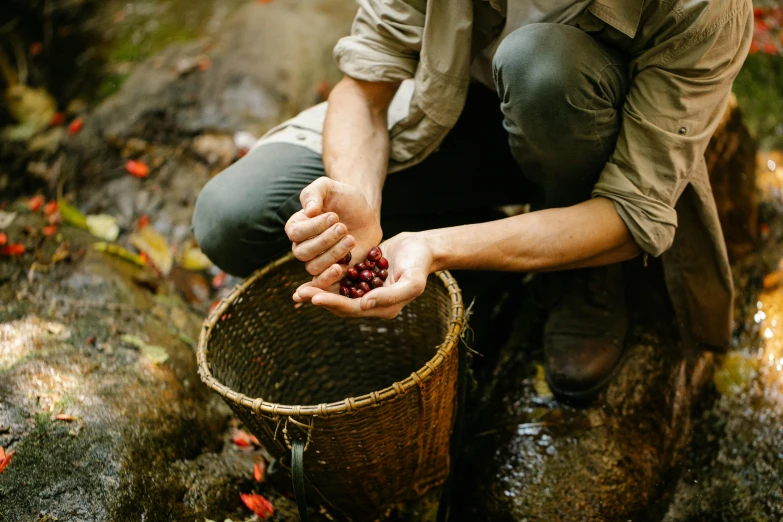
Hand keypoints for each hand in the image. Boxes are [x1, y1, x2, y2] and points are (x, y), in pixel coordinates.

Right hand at [284, 177, 381, 277]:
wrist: (364, 213)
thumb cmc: (343, 198)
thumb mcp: (329, 187)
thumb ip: (314, 193)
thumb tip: (309, 211)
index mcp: (297, 226)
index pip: (295, 232)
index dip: (314, 226)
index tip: (334, 216)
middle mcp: (302, 246)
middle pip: (303, 252)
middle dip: (324, 240)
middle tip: (344, 228)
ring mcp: (316, 261)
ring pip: (313, 267)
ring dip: (332, 254)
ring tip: (351, 239)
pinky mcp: (331, 272)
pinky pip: (322, 283)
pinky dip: (328, 279)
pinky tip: (341, 268)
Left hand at [293, 232, 434, 318]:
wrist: (422, 247)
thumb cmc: (420, 263)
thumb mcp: (412, 281)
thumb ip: (391, 295)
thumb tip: (365, 303)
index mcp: (384, 308)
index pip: (353, 308)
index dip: (333, 304)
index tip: (315, 298)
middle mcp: (372, 303)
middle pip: (341, 304)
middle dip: (320, 299)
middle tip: (299, 294)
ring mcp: (365, 290)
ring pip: (338, 294)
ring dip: (319, 292)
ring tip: (299, 291)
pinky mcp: (361, 277)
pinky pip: (341, 281)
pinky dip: (326, 279)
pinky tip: (311, 275)